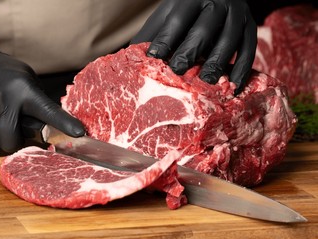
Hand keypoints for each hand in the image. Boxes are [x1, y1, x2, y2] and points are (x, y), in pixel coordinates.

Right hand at [0, 11, 84, 151]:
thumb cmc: (1, 72)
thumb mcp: (25, 78)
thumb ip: (37, 102)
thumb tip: (53, 126)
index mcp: (23, 90)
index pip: (48, 111)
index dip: (63, 124)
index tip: (79, 133)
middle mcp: (3, 100)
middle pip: (11, 141)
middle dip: (15, 141)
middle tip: (15, 129)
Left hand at [131, 0, 256, 92]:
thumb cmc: (185, 12)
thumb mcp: (167, 16)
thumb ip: (152, 35)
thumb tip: (130, 61)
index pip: (177, 20)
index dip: (165, 39)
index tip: (154, 58)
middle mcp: (216, 2)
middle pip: (203, 29)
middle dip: (190, 52)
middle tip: (179, 71)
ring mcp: (236, 14)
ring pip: (229, 40)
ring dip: (217, 63)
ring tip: (207, 83)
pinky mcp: (251, 27)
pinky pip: (250, 50)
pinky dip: (242, 70)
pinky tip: (233, 87)